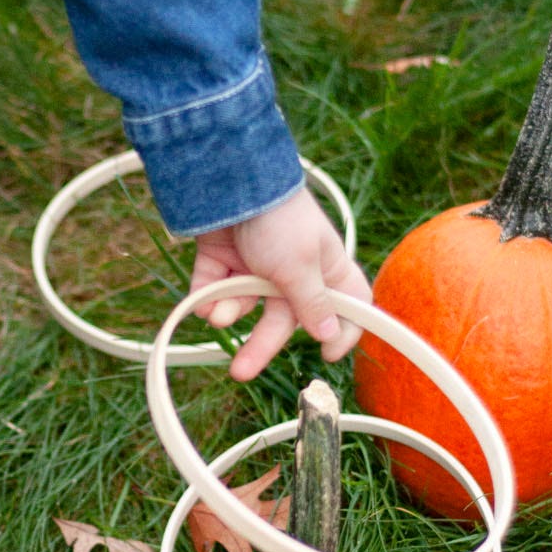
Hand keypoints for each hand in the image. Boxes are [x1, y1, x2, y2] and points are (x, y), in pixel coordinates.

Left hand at [190, 185, 372, 380]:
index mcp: (325, 268)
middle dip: (260, 345)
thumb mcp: (301, 266)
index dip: (342, 330)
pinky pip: (214, 290)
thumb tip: (330, 335)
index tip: (327, 355)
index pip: (347, 305)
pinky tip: (204, 300)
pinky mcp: (223, 258)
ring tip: (218, 312)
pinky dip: (208, 296)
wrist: (230, 180)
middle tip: (241, 371)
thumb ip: (312, 303)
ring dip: (229, 311)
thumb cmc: (279, 218)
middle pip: (282, 319)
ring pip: (243, 305)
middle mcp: (292, 270)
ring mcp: (255, 264)